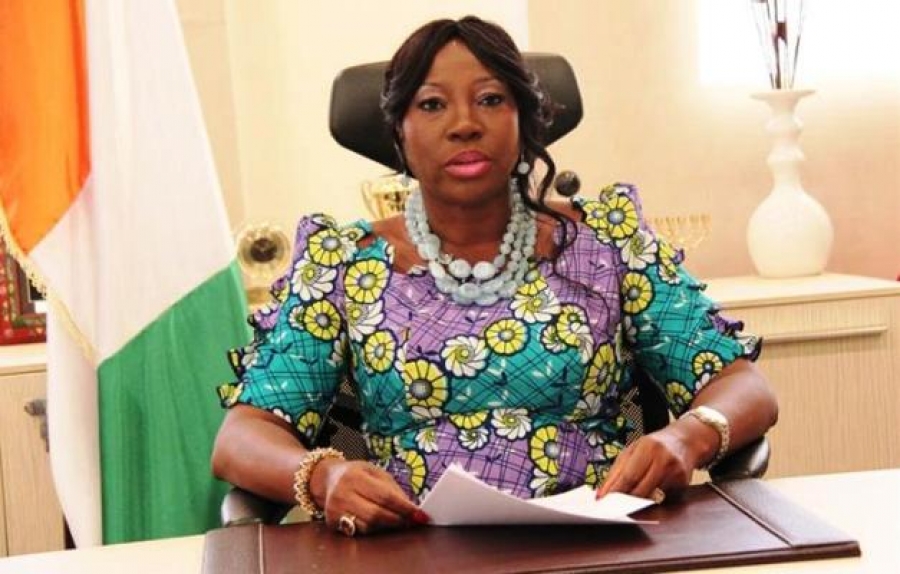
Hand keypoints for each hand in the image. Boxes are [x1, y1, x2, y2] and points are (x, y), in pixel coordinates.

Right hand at [311, 459, 428, 534]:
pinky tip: (381, 524)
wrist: (326, 478)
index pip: (385, 496)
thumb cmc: (355, 474)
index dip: (405, 508)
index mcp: (355, 476)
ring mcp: (335, 509)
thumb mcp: (374, 472)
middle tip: (412, 521)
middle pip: (376, 514)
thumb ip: (393, 489)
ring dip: (387, 526)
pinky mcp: (332, 522)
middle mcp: (342, 493)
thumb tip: (411, 508)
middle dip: (398, 520)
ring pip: (368, 526)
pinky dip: (374, 529)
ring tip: (399, 521)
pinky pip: (359, 531)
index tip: (420, 515)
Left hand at [595, 426, 699, 500]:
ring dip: (636, 501)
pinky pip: (662, 497)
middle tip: (612, 507)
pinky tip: (649, 492)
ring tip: (627, 500)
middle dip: (624, 500)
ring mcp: (676, 472)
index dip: (615, 490)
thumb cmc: (653, 446)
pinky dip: (652, 498)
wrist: (684, 441)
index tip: (603, 500)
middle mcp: (664, 459)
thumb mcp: (633, 450)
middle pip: (640, 489)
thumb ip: (617, 470)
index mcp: (648, 447)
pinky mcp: (683, 483)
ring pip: (651, 496)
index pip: (629, 475)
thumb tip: (603, 492)